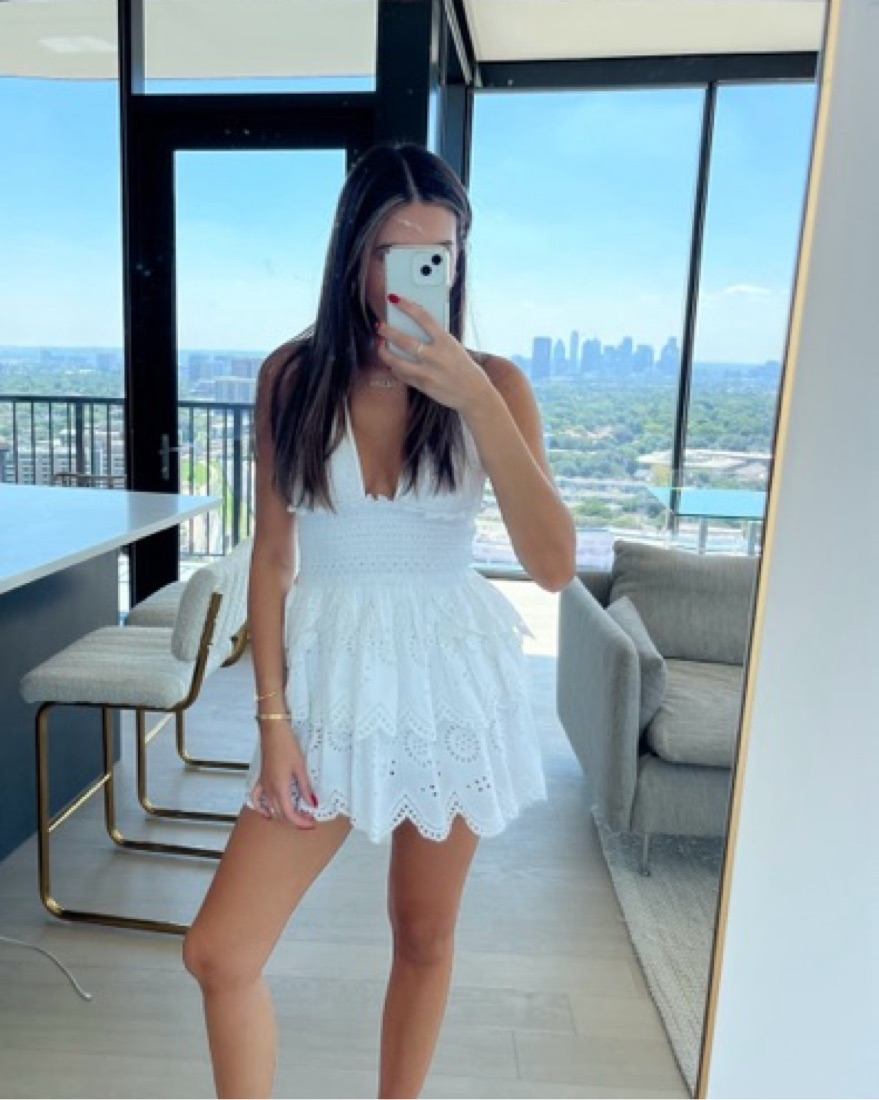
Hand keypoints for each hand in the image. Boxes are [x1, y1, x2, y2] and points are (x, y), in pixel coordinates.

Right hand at [250, 722, 317, 828]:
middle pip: (281, 814)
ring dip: (283, 815)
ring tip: (295, 815)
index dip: (301, 822)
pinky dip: (262, 808)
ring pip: (271, 808)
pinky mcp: (261, 778)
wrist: (273, 730)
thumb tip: (312, 802)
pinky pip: (257, 798)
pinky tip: (268, 811)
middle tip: (308, 818)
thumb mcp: (300, 767)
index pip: (290, 814)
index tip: (311, 823)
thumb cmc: (286, 744)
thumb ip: (306, 787)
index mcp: (280, 788)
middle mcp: (270, 789)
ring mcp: (264, 784)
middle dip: (295, 820)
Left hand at [376, 295, 493, 413]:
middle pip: (405, 341)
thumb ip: (435, 338)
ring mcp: (429, 373)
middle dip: (387, 332)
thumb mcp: (453, 347)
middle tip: (379, 326)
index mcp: (446, 341)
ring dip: (384, 353)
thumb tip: (411, 327)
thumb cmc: (462, 366)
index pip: (423, 318)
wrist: (474, 393)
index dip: (406, 306)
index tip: (394, 298)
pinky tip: (391, 362)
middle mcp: (437, 357)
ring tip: (379, 346)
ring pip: (398, 362)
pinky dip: (395, 367)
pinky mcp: (424, 386)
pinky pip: (403, 375)